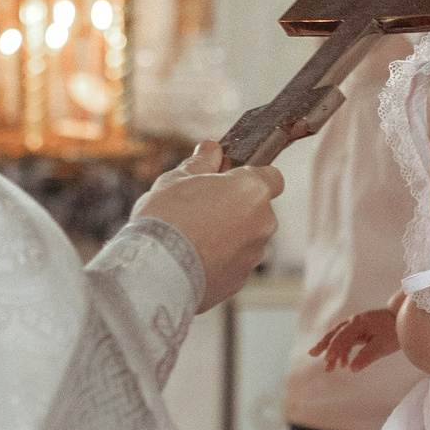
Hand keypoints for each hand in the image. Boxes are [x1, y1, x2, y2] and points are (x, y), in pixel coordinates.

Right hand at [135, 141, 283, 312]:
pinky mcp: (241, 280)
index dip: (250, 176)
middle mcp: (263, 222)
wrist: (157, 270)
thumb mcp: (177, 179)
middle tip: (201, 209)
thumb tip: (211, 149)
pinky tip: (192, 259)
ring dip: (228, 236)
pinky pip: (234, 263)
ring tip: (193, 238)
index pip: (272, 177)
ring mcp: (254, 254)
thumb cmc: (167, 218)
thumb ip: (201, 163)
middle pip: (257, 210)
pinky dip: (220, 260)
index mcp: (253, 190)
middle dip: (236, 208)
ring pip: (246, 238)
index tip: (228, 180)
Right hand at [310, 307, 398, 372]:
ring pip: (340, 337)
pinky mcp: (361, 330)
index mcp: (358, 323)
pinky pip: (347, 340)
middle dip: (324, 345)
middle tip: (312, 354)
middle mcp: (354, 322)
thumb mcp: (382, 346)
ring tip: (329, 367)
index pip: (341, 337)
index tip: (327, 360)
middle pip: (335, 334)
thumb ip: (366, 356)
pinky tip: (344, 363)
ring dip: (333, 351)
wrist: (404, 318)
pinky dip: (343, 351)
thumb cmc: (394, 331)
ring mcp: (357, 325)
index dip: (333, 349)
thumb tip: (352, 369)